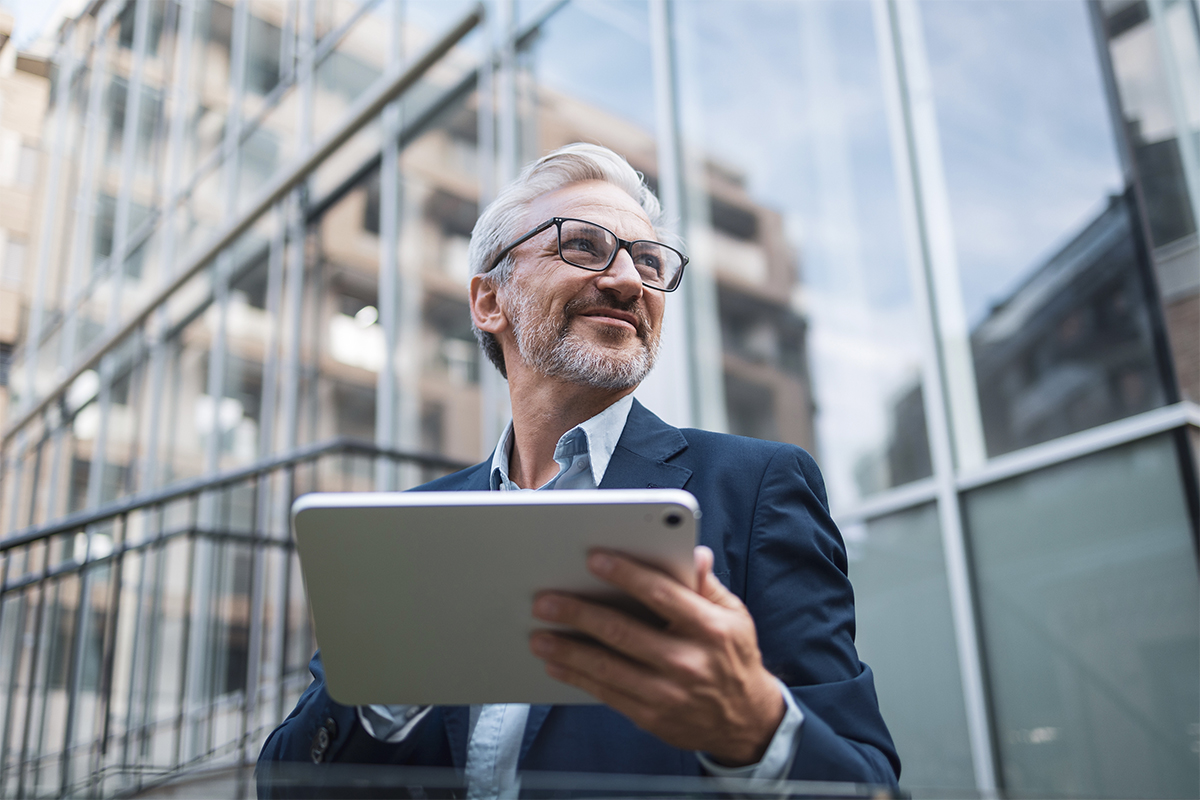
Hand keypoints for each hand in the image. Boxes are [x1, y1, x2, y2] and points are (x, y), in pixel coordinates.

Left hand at [529, 545, 784, 765]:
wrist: (746, 722)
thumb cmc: (733, 658)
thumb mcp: (733, 615)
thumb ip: (706, 584)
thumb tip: (693, 552)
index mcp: (709, 628)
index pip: (661, 594)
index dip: (625, 574)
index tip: (594, 558)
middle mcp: (688, 661)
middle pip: (623, 631)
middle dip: (579, 614)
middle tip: (546, 600)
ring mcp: (667, 693)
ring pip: (606, 667)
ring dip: (567, 650)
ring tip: (539, 635)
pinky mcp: (651, 716)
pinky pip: (606, 693)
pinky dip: (577, 677)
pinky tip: (556, 664)